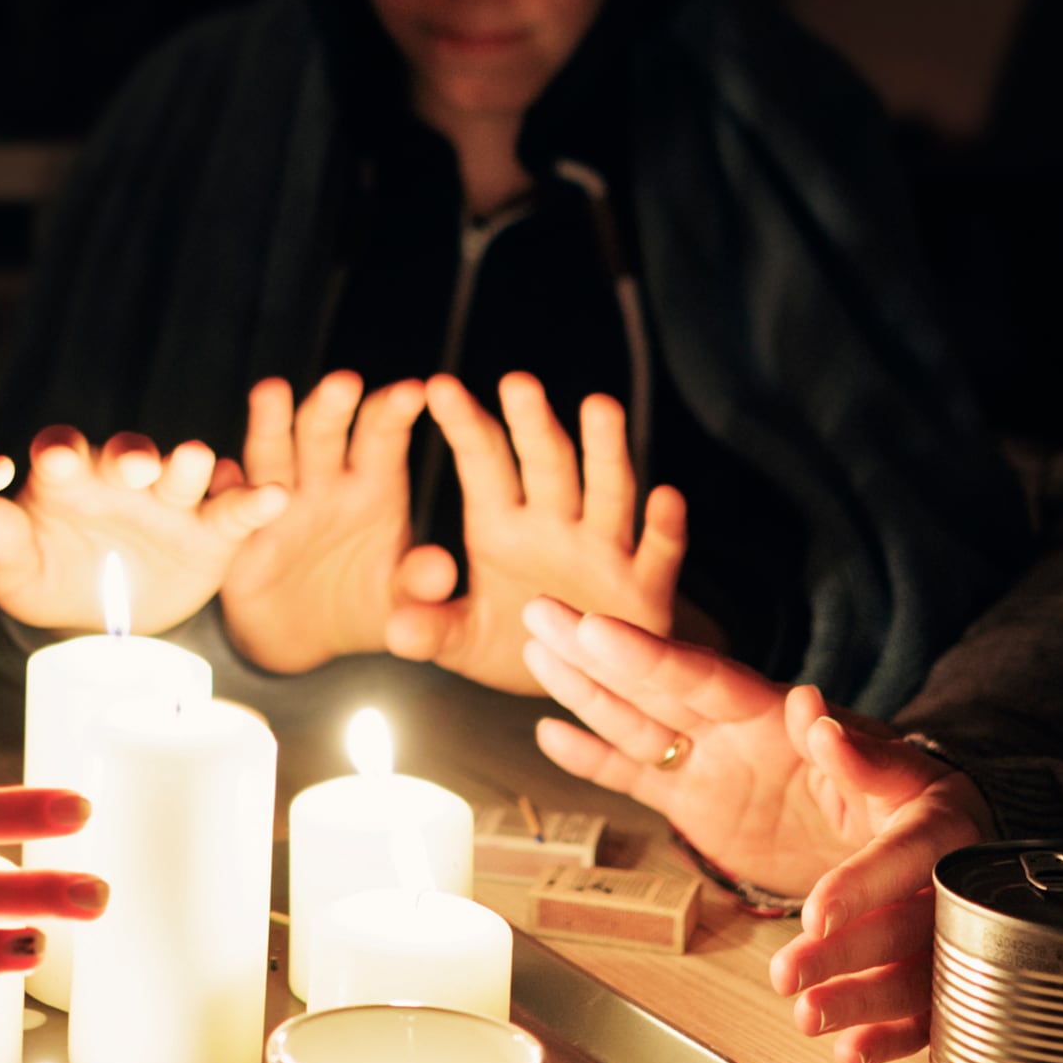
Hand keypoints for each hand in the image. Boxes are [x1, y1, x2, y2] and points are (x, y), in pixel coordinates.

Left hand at [0, 426, 284, 636]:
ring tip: (196, 463)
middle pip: (128, 455)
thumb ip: (1, 542)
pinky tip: (271, 497)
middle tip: (135, 465)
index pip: (61, 452)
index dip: (60, 454)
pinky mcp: (212, 531)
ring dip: (190, 464)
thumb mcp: (15, 571)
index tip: (58, 462)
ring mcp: (170, 500)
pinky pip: (235, 511)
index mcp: (67, 478)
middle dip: (133, 455)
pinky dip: (254, 499)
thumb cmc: (48, 577)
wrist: (103, 619)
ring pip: (183, 472)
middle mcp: (121, 479)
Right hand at [215, 371, 426, 674]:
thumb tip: (440, 570)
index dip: (395, 412)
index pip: (383, 435)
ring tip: (273, 394)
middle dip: (332, 407)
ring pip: (272, 454)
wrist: (306, 640)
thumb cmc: (365, 606)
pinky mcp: (238, 531)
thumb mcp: (399, 600)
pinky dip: (226, 488)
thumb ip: (418, 583)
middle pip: (325, 432)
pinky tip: (224, 473)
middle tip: (344, 384)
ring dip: (271, 424)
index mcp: (373, 484)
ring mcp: (276, 500)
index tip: (414, 391)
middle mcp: (323, 481)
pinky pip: (229, 506)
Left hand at [384, 375, 685, 695]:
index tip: (438, 387)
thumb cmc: (517, 644)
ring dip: (604, 451)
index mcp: (501, 525)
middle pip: (546, 464)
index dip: (464, 426)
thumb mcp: (463, 642)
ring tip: (599, 406)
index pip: (483, 462)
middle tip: (516, 382)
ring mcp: (604, 551)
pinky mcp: (646, 588)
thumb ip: (432, 630)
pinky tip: (665, 498)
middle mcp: (554, 525)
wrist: (580, 680)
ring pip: (607, 491)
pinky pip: (658, 554)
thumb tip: (397, 631)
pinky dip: (664, 528)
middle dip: (533, 424)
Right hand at [514, 598, 936, 895]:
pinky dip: (593, 759)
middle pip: (651, 683)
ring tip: (532, 648)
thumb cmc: (918, 807)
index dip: (648, 656)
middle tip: (539, 610)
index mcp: (775, 718)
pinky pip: (636, 777)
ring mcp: (711, 766)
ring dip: (581, 687)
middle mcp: (732, 731)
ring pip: (631, 720)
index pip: (702, 679)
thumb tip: (814, 708)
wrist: (914, 854)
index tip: (598, 628)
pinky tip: (551, 734)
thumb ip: (855, 752)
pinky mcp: (701, 807)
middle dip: (594, 650)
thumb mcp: (902, 784)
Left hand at [764, 744, 996, 1062]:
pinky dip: (893, 1042)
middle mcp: (960, 890)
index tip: (814, 913)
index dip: (861, 887)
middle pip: (905, 931)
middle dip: (846, 958)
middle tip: (785, 976)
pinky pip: (932, 1019)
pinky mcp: (955, 980)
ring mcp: (960, 941)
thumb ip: (854, 754)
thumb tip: (815, 718)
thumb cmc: (927, 800)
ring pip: (918, 983)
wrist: (983, 835)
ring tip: (808, 1018)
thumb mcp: (895, 766)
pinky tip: (850, 1055)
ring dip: (863, 1006)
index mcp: (944, 831)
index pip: (902, 859)